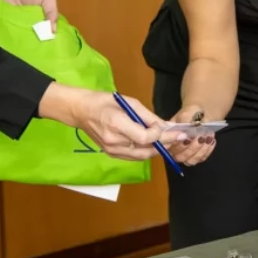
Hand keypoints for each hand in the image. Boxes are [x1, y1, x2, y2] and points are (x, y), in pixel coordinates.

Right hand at [43, 85, 185, 160]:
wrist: (80, 111)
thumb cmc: (104, 101)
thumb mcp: (128, 102)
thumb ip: (147, 116)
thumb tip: (165, 126)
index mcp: (117, 124)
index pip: (144, 137)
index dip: (159, 134)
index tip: (167, 128)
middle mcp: (114, 141)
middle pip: (145, 150)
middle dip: (164, 145)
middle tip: (177, 138)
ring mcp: (112, 150)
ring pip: (141, 156)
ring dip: (157, 150)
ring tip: (169, 142)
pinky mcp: (111, 154)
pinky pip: (133, 156)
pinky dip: (145, 151)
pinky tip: (153, 144)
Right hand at [167, 105, 215, 166]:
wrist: (201, 115)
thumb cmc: (191, 113)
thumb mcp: (187, 113)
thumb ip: (184, 121)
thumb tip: (186, 130)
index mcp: (167, 137)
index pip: (168, 147)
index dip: (177, 144)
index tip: (188, 137)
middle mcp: (174, 149)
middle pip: (179, 157)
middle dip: (191, 148)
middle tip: (201, 136)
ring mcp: (185, 155)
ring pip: (191, 160)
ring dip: (200, 150)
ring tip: (208, 137)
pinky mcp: (196, 157)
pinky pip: (201, 158)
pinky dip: (207, 150)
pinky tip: (211, 140)